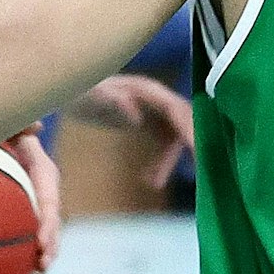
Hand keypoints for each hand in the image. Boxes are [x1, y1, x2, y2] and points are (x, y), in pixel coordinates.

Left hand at [3, 127, 61, 270]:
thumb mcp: (5, 120)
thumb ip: (17, 122)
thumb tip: (35, 127)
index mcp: (41, 171)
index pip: (49, 198)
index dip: (48, 222)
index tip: (41, 244)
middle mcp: (40, 195)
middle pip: (50, 227)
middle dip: (48, 250)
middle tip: (42, 269)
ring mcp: (31, 212)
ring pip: (40, 244)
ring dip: (38, 272)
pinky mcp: (18, 225)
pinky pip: (22, 250)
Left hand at [75, 74, 195, 191]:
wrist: (73, 90)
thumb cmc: (82, 90)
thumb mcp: (91, 95)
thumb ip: (111, 101)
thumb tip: (136, 114)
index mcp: (148, 90)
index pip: (177, 109)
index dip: (191, 129)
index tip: (199, 152)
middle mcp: (158, 99)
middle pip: (184, 123)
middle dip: (193, 148)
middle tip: (200, 175)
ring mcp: (156, 111)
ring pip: (175, 138)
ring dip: (169, 162)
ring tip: (154, 184)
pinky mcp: (151, 123)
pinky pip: (164, 144)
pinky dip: (161, 162)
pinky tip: (150, 180)